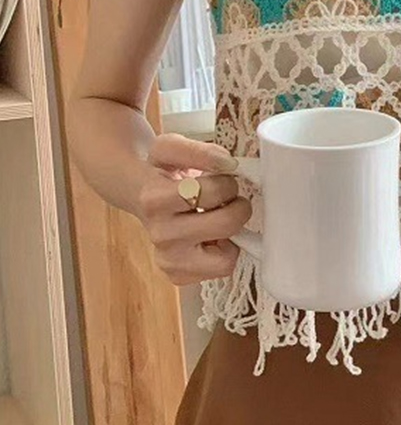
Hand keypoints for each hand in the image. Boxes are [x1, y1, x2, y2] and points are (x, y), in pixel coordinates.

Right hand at [137, 133, 251, 285]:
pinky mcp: (178, 276)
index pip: (213, 192)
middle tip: (226, 199)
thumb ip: (200, 150)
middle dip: (236, 206)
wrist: (140, 193)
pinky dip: (224, 252)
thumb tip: (228, 164)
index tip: (221, 179)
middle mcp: (159, 235)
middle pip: (227, 224)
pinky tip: (209, 237)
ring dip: (231, 233)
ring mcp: (167, 260)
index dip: (227, 183)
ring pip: (226, 257)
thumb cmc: (161, 171)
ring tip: (217, 218)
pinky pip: (222, 269)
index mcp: (155, 201)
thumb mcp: (171, 148)